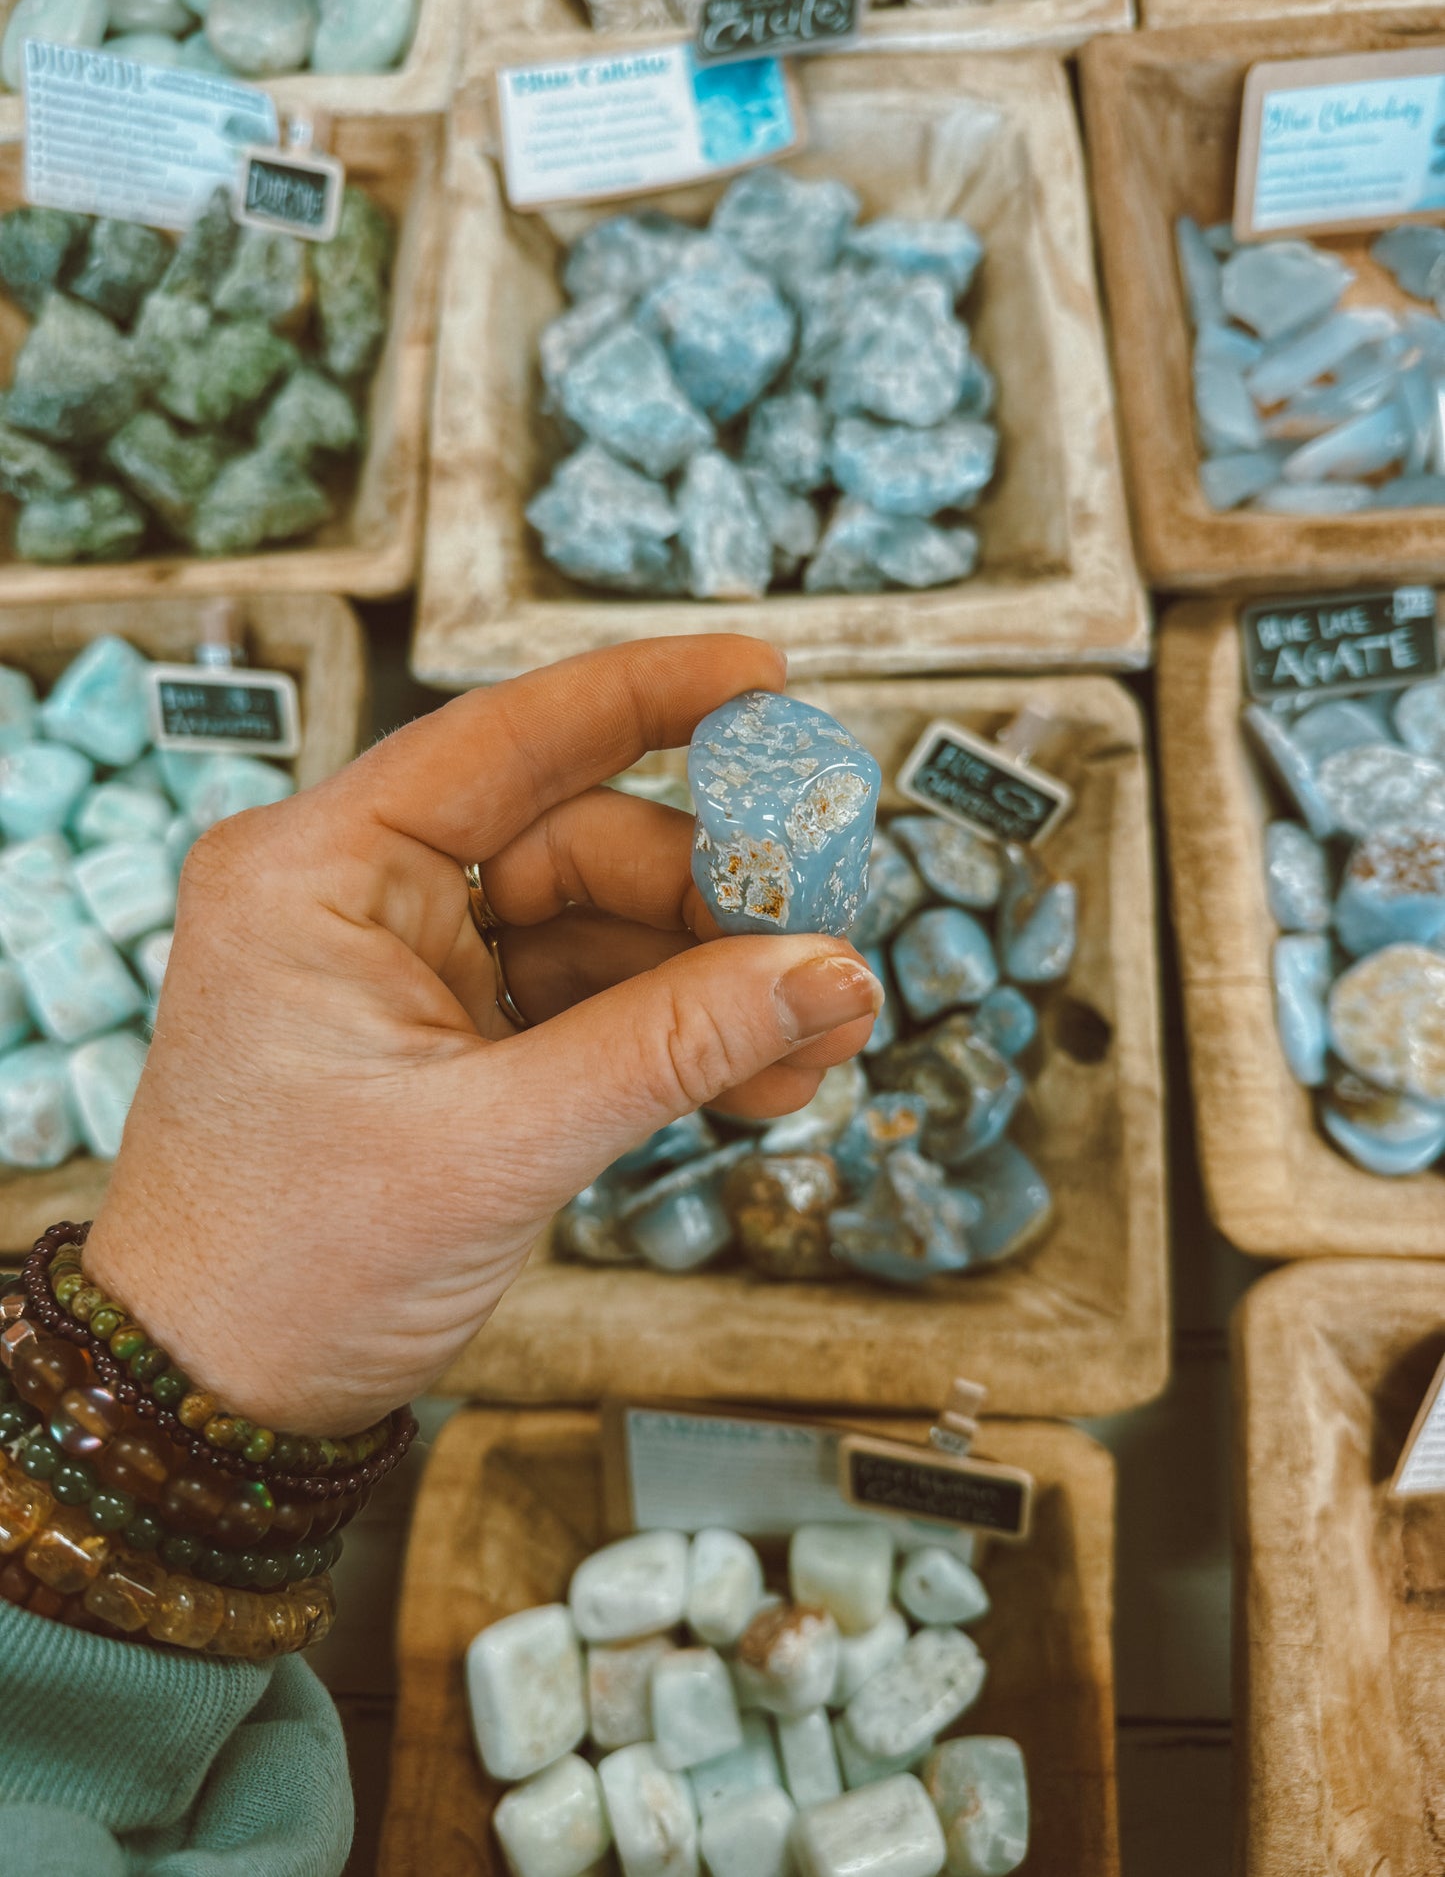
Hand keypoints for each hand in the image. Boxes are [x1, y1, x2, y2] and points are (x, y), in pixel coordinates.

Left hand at [84, 638, 881, 1433]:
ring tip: (818, 1043)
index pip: (504, 739)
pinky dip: (674, 1036)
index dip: (646, 698)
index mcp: (320, 873)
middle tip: (825, 954)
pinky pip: (588, 1001)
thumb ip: (675, 1045)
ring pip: (600, 929)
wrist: (227, 1394)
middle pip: (579, 845)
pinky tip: (763, 1075)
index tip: (764, 678)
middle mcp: (361, 896)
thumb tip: (831, 971)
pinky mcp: (451, 1035)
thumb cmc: (296, 1263)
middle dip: (711, 905)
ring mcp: (410, 967)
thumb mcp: (503, 1142)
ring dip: (713, 986)